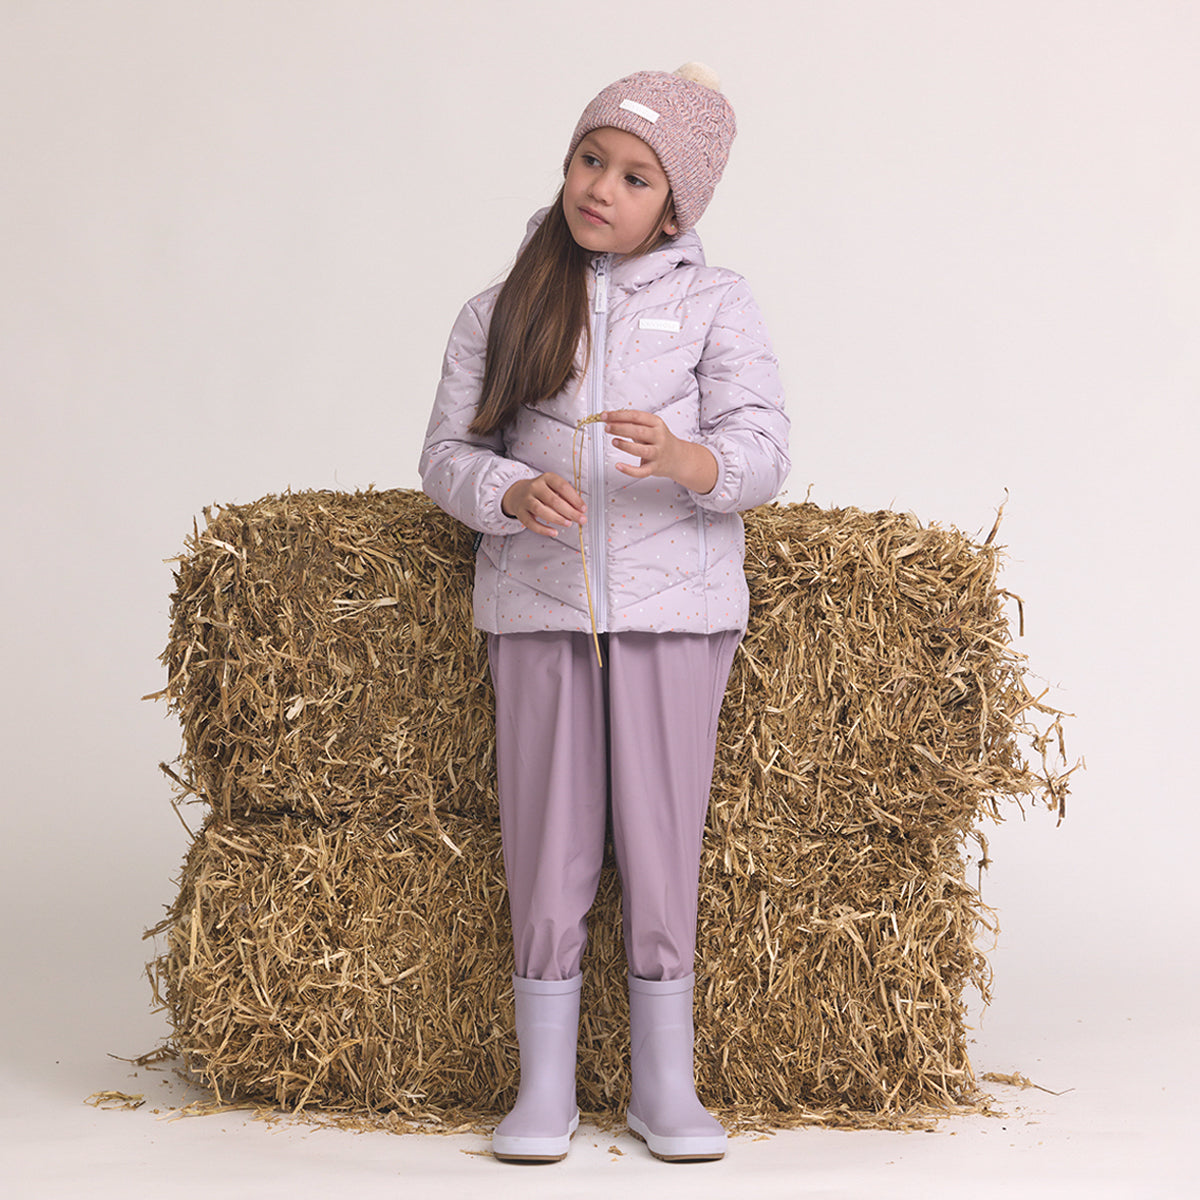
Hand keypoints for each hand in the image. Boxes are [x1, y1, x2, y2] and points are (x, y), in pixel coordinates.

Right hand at [502, 473, 586, 536]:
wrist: (517, 493)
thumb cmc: (540, 492)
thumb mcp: (553, 487)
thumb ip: (566, 497)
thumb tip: (580, 510)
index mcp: (546, 478)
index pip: (562, 487)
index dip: (575, 499)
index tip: (583, 508)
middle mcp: (535, 487)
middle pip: (553, 500)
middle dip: (570, 512)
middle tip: (581, 519)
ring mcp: (526, 499)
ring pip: (541, 510)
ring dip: (557, 519)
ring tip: (568, 524)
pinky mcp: (521, 512)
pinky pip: (531, 523)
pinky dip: (543, 529)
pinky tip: (553, 532)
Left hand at [603, 409, 718, 493]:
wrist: (678, 458)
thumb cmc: (660, 441)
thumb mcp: (651, 427)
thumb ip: (632, 423)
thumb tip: (610, 419)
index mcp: (657, 423)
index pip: (636, 416)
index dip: (619, 415)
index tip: (605, 416)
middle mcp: (659, 437)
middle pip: (638, 431)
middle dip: (620, 428)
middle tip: (607, 428)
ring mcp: (658, 453)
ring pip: (641, 450)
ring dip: (625, 445)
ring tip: (614, 441)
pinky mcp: (655, 468)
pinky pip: (642, 471)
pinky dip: (629, 470)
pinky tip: (619, 466)